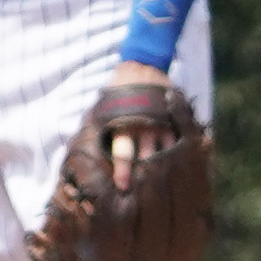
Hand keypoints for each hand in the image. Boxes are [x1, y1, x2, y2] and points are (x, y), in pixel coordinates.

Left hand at [100, 61, 174, 189]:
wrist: (142, 68)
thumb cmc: (118, 93)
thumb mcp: (104, 108)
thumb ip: (100, 128)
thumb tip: (83, 152)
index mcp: (121, 124)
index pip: (121, 152)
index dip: (122, 171)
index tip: (122, 187)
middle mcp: (140, 125)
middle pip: (143, 155)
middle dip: (143, 174)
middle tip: (144, 192)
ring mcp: (159, 123)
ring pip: (162, 151)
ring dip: (161, 167)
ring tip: (162, 184)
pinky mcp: (174, 120)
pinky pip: (177, 141)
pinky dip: (177, 153)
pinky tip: (177, 167)